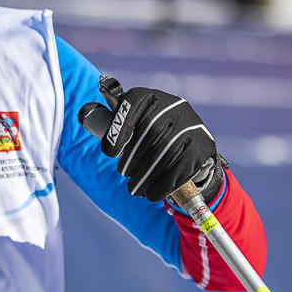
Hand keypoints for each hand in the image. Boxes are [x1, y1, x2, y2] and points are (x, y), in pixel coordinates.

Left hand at [96, 82, 222, 203]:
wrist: (187, 147)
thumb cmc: (146, 137)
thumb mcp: (130, 125)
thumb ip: (109, 122)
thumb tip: (87, 117)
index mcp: (150, 97)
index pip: (132, 104)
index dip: (118, 129)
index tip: (109, 153)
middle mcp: (173, 105)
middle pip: (150, 132)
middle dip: (133, 158)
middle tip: (123, 173)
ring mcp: (192, 125)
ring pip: (166, 151)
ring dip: (146, 175)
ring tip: (134, 188)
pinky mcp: (204, 145)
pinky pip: (182, 166)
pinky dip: (164, 184)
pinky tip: (152, 194)